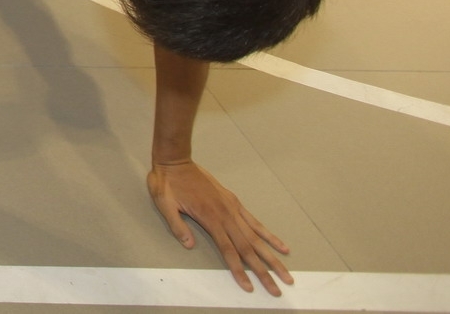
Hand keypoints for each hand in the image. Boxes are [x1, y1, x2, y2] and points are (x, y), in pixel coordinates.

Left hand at [149, 160, 292, 296]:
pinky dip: (269, 235)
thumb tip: (189, 246)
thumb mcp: (164, 204)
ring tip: (286, 274)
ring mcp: (232, 208)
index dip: (239, 270)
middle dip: (263, 271)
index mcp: (209, 218)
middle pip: (248, 248)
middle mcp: (226, 215)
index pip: (228, 250)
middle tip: (278, 289)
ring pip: (256, 237)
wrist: (176, 160)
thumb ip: (177, 225)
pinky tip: (282, 246)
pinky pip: (255, 222)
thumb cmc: (167, 183)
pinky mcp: (234, 202)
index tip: (250, 287)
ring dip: (272, 257)